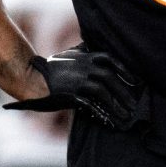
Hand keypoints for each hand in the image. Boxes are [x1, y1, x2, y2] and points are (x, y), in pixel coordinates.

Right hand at [7, 44, 146, 130]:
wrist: (30, 79)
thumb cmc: (48, 68)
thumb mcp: (66, 55)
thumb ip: (80, 51)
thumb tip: (88, 45)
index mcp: (84, 57)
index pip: (110, 59)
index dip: (124, 70)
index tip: (135, 81)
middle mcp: (83, 67)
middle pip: (110, 77)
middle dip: (124, 91)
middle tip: (134, 104)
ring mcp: (77, 81)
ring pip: (103, 91)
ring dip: (116, 104)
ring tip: (125, 114)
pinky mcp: (70, 95)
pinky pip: (90, 105)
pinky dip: (101, 113)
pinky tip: (109, 121)